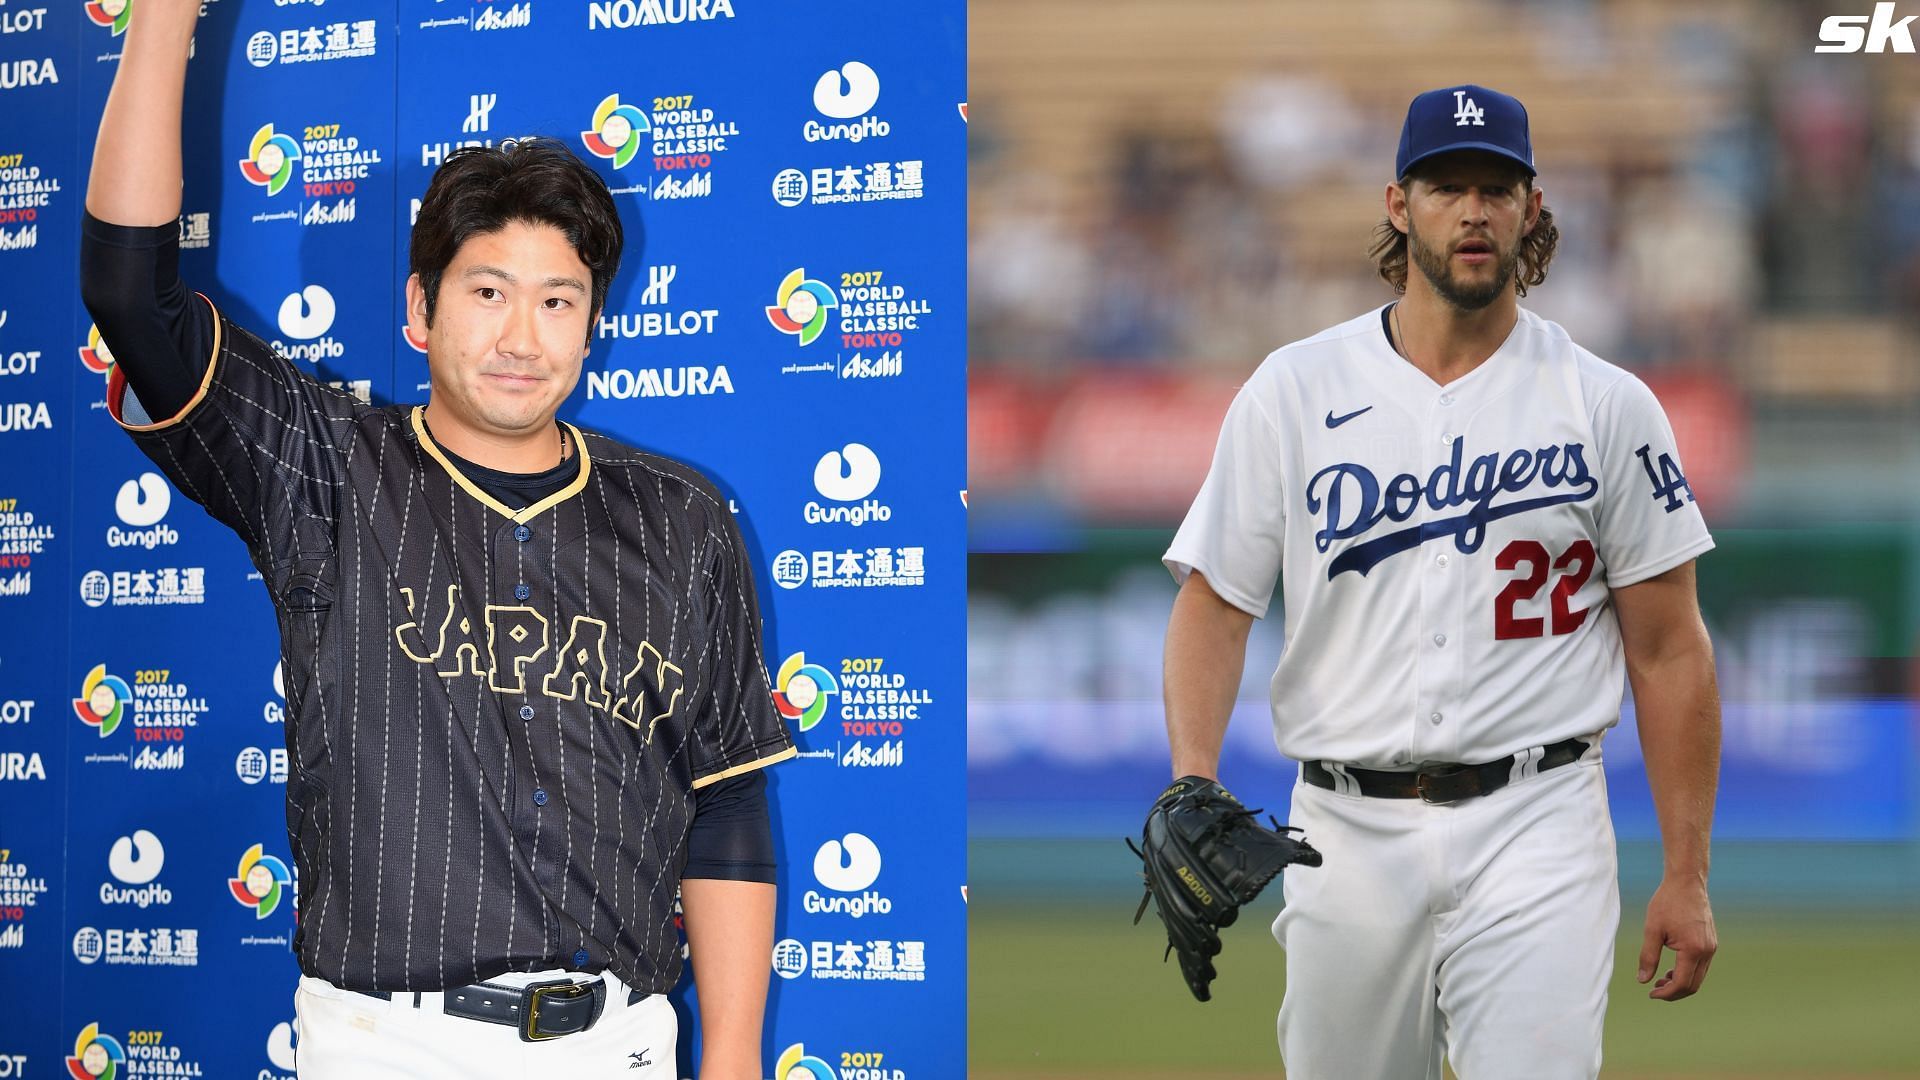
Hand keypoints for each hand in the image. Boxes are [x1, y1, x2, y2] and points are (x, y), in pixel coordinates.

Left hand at [1637, 876, 1715, 1000]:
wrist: (1687, 882)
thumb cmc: (1667, 903)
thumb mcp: (1653, 930)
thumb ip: (1648, 957)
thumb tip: (1643, 981)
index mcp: (1693, 950)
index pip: (1682, 983)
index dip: (1666, 993)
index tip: (1651, 994)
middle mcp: (1707, 951)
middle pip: (1693, 985)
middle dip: (1674, 992)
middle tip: (1654, 990)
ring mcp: (1712, 947)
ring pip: (1699, 977)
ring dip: (1681, 983)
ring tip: (1661, 980)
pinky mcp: (1711, 943)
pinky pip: (1701, 966)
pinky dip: (1688, 972)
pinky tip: (1672, 968)